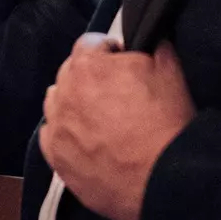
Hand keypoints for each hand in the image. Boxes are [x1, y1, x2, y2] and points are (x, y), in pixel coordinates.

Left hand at [39, 34, 194, 219]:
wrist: (163, 179)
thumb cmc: (166, 122)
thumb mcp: (170, 71)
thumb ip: (153, 47)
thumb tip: (149, 40)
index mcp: (88, 66)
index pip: (90, 42)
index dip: (110, 50)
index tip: (123, 62)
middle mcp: (64, 93)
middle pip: (70, 72)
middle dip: (90, 76)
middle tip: (116, 93)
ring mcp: (57, 128)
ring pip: (56, 103)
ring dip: (73, 102)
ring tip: (98, 117)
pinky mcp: (56, 158)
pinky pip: (51, 135)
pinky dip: (64, 132)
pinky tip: (85, 139)